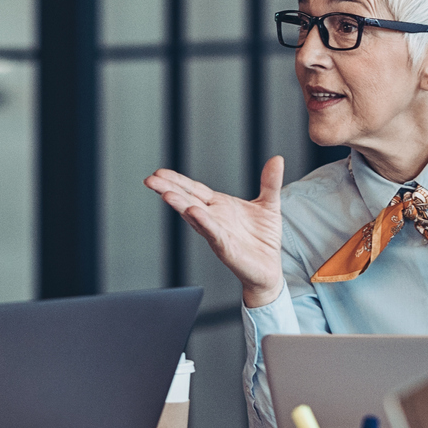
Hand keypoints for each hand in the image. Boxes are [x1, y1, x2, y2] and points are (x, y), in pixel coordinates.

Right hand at [146, 156, 285, 306]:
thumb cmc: (263, 238)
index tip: (160, 172)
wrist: (269, 268)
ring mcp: (217, 233)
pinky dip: (204, 223)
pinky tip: (193, 213)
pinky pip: (213, 233)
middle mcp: (213, 218)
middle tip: (151, 180)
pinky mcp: (226, 248)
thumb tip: (276, 159)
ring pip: (195, 216)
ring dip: (180, 205)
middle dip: (169, 189)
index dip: (178, 180)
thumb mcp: (269, 204)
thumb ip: (270, 182)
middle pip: (187, 200)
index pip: (194, 190)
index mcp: (219, 206)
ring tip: (166, 194)